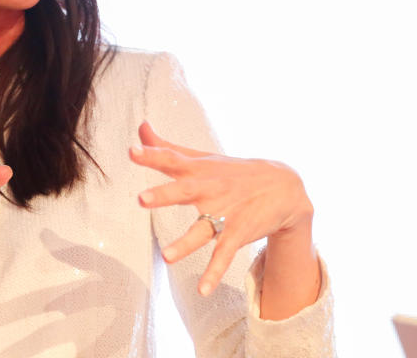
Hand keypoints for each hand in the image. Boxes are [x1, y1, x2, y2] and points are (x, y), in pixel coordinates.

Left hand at [129, 121, 313, 296]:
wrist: (285, 186)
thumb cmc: (231, 172)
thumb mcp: (200, 158)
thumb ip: (166, 146)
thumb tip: (140, 127)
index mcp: (197, 170)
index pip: (170, 159)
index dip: (151, 155)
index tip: (132, 151)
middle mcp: (209, 189)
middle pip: (185, 190)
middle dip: (164, 194)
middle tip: (141, 199)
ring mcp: (225, 212)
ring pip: (203, 229)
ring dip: (186, 243)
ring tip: (166, 257)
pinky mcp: (238, 233)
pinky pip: (224, 255)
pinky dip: (214, 272)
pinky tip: (203, 290)